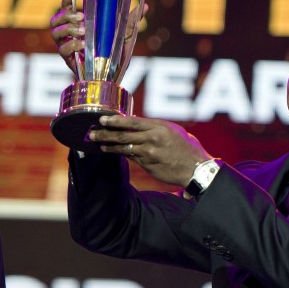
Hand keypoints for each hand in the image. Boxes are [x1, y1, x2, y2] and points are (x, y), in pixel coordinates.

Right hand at [48, 0, 149, 71]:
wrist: (114, 76)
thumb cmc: (116, 54)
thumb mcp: (125, 35)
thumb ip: (131, 21)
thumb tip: (145, 6)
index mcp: (79, 25)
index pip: (66, 9)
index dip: (65, 0)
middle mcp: (70, 35)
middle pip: (55, 20)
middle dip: (66, 15)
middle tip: (81, 17)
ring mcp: (67, 47)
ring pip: (55, 33)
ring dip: (68, 29)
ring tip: (84, 31)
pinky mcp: (69, 60)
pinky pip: (63, 50)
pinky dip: (72, 45)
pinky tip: (83, 46)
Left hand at [88, 114, 213, 186]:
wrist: (196, 168)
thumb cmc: (187, 148)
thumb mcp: (174, 131)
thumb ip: (156, 127)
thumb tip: (138, 124)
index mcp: (159, 127)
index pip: (132, 122)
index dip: (115, 120)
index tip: (102, 119)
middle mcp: (152, 139)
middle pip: (123, 135)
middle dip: (105, 134)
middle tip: (92, 132)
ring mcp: (149, 153)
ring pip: (124, 148)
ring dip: (109, 146)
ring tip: (98, 143)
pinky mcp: (148, 165)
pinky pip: (131, 157)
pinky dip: (120, 154)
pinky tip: (112, 152)